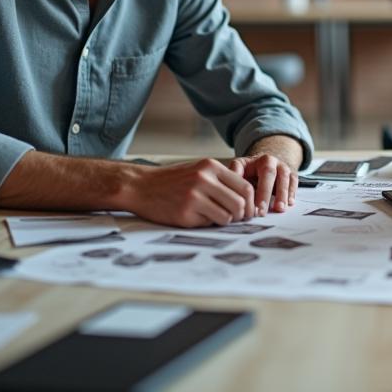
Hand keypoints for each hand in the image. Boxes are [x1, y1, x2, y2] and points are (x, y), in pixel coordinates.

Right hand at [122, 158, 255, 226]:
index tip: (249, 211)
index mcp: (211, 167)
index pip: (245, 187)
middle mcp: (204, 179)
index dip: (251, 203)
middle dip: (242, 215)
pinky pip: (208, 224)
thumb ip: (221, 181)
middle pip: (240, 203)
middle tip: (236, 219)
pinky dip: (208, 224)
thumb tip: (247, 199)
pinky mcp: (184, 213)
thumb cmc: (171, 181)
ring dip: (225, 221)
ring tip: (214, 217)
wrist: (139, 186)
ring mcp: (194, 196)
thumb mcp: (198, 170)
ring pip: (227, 216)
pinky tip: (197, 218)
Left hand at [229, 153, 297, 215]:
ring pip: (285, 178)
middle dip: (266, 194)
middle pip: (270, 175)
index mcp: (258, 159)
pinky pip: (294, 182)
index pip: (257, 173)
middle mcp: (272, 161)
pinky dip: (292, 192)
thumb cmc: (251, 170)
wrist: (268, 162)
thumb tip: (229, 187)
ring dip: (283, 194)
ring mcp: (283, 167)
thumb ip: (235, 174)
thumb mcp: (241, 167)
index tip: (253, 207)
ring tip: (279, 209)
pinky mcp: (292, 174)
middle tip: (262, 212)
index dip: (257, 190)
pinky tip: (290, 203)